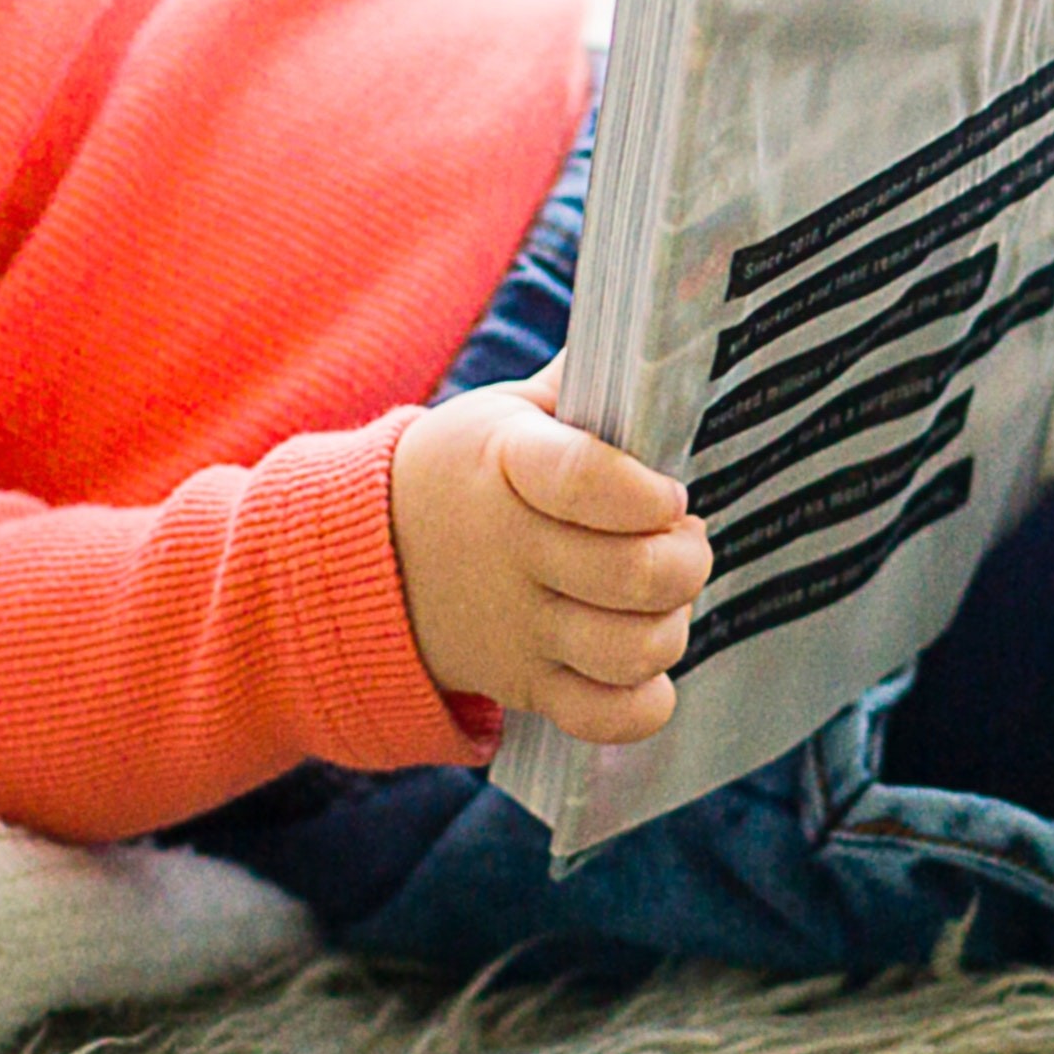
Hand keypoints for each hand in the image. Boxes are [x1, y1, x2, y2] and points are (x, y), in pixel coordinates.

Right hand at [390, 388, 709, 744]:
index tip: (667, 493)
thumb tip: (655, 336)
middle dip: (686, 558)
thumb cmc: (465, 474)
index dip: (645, 494)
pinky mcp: (523, 686)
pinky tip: (641, 663)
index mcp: (508, 466)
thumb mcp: (505, 414)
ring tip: (659, 597)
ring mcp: (516, 628)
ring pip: (634, 650)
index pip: (584, 481)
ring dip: (671, 624)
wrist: (366, 561)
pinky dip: (644, 701)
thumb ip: (581, 385)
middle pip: (635, 577)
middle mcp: (511, 553)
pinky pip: (606, 718)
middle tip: (680, 540)